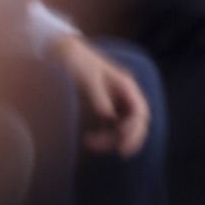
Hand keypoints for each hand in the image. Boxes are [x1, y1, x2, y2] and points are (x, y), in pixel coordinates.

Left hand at [52, 36, 150, 156]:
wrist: (63, 51)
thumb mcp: (88, 77)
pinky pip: (112, 126)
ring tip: (90, 143)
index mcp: (126, 85)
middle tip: (116, 153)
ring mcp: (116, 100)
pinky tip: (89, 139)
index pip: (140, 112)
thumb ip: (99, 97)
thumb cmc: (78, 61)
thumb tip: (107, 117)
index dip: (135, 131)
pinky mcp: (105, 106)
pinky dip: (104, 136)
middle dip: (128, 138)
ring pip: (124, 127)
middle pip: (137, 122)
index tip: (123, 147)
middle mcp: (125, 94)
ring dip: (113, 139)